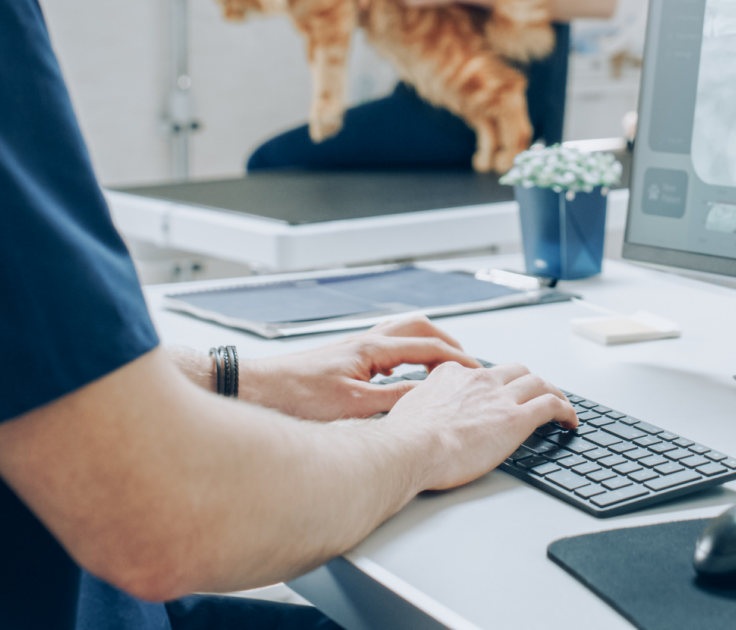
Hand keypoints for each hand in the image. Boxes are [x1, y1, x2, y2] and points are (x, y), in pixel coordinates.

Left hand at [240, 315, 479, 420]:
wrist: (255, 390)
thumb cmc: (295, 397)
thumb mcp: (353, 407)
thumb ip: (395, 402)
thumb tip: (429, 400)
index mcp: (373, 349)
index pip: (429, 348)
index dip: (459, 360)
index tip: (479, 372)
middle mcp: (364, 342)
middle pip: (419, 328)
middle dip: (448, 343)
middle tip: (467, 362)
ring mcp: (353, 348)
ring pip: (401, 334)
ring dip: (426, 345)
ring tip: (442, 366)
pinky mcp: (342, 359)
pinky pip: (385, 347)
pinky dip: (405, 355)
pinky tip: (401, 376)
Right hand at [382, 361, 578, 491]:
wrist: (409, 448)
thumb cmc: (404, 439)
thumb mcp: (408, 408)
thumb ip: (422, 405)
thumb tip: (419, 415)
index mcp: (452, 375)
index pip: (479, 372)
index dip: (492, 384)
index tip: (495, 395)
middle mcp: (479, 380)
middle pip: (515, 371)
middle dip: (527, 382)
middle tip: (533, 395)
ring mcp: (500, 397)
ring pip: (538, 383)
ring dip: (552, 392)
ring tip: (559, 405)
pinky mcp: (517, 418)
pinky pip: (551, 405)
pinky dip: (566, 411)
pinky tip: (570, 421)